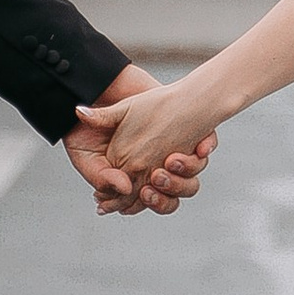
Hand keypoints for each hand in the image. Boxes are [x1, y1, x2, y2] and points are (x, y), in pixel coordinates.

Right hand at [63, 65, 213, 219]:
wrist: (97, 91)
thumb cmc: (88, 129)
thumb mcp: (86, 156)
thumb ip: (102, 176)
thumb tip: (125, 188)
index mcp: (137, 176)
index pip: (150, 200)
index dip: (147, 203)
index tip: (138, 200)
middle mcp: (158, 165)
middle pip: (175, 194)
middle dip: (165, 198)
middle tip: (151, 185)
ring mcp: (173, 147)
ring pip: (192, 177)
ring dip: (183, 178)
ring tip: (169, 162)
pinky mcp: (185, 127)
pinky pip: (207, 144)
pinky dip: (206, 147)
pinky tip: (200, 147)